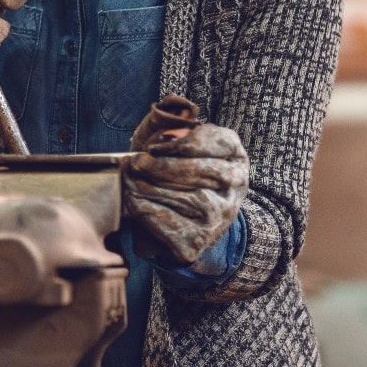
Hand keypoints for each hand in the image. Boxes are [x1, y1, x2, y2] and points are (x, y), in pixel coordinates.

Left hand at [122, 97, 248, 267]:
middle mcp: (236, 186)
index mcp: (235, 156)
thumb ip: (168, 125)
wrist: (180, 219)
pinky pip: (173, 223)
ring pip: (190, 198)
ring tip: (130, 179)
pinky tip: (133, 199)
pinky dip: (146, 209)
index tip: (154, 146)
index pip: (219, 142)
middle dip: (163, 166)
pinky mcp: (200, 241)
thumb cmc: (173, 170)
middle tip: (136, 162)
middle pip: (205, 172)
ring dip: (150, 186)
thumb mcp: (172, 143)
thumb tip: (172, 126)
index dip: (184, 143)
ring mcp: (222, 216)